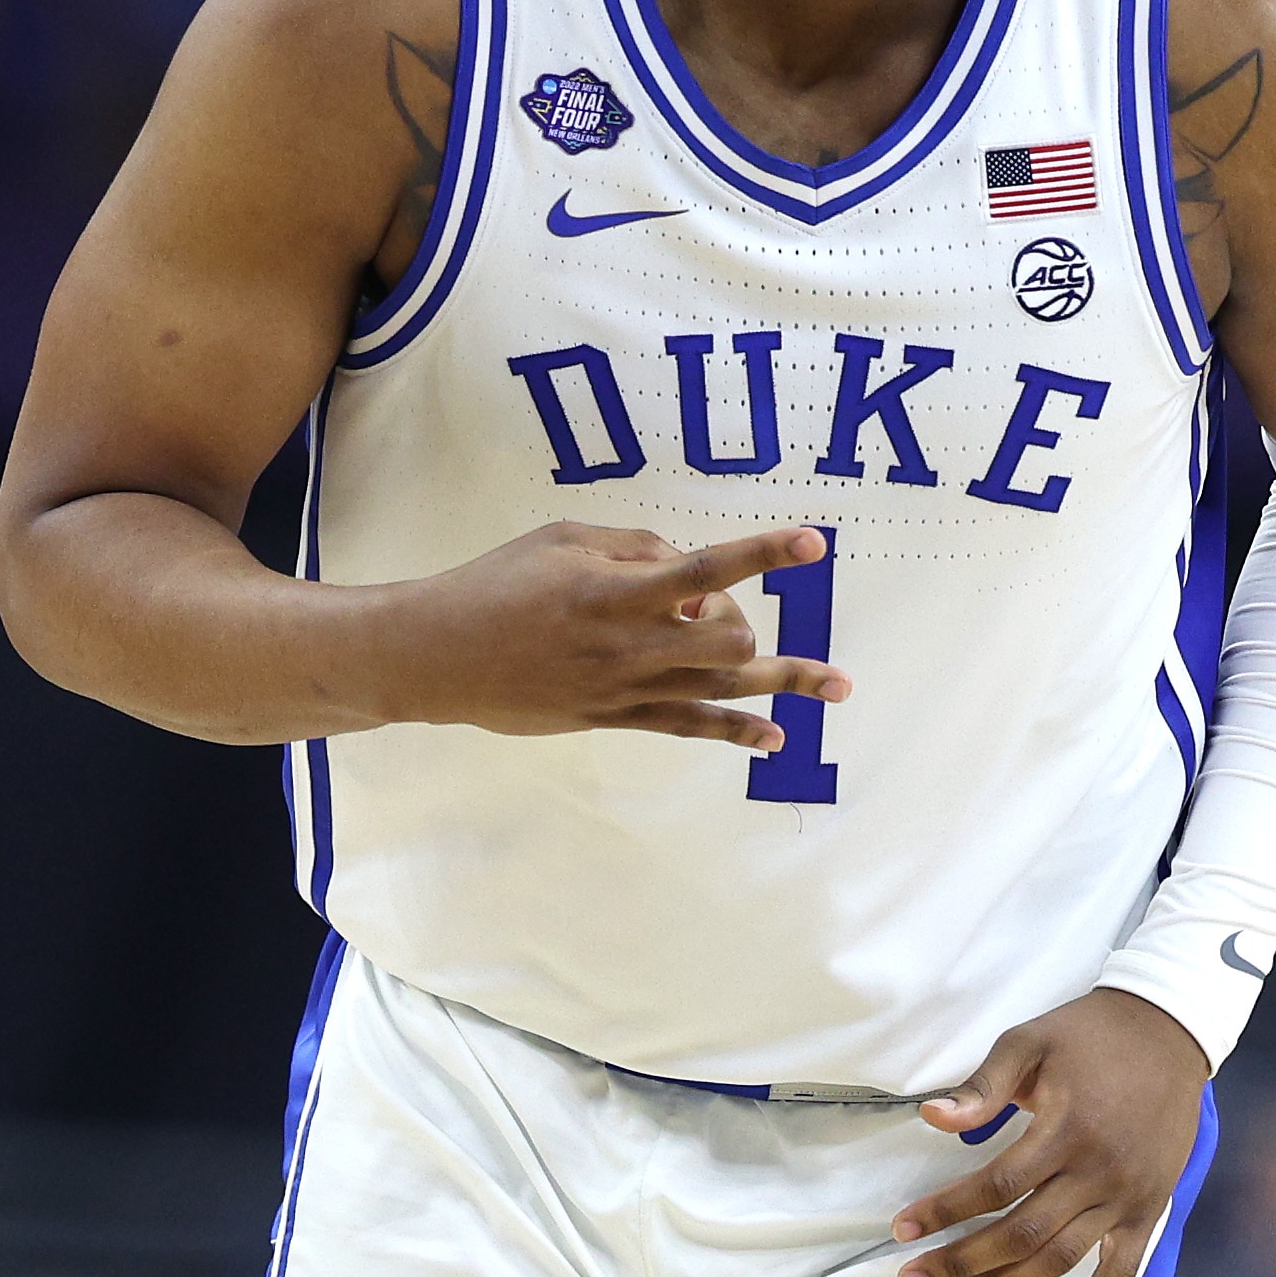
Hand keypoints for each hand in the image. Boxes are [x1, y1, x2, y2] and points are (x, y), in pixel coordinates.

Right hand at [391, 521, 841, 744]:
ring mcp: (623, 688)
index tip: (813, 542)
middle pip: (727, 642)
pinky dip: (734, 731)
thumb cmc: (496, 583)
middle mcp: (628, 644)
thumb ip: (634, 546)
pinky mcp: (611, 718)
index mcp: (615, 590)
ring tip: (839, 685)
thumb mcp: (562, 538)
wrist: (436, 655)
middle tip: (734, 612)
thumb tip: (687, 566)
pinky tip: (774, 737)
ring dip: (785, 683)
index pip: (706, 570)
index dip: (763, 554)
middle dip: (752, 626)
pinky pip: (685, 727)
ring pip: (720, 689)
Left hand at [892, 990, 1208, 1276]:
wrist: (1168, 1029)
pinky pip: (1121, 1271)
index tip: (902, 1228)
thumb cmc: (1089, 1034)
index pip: (995, 1186)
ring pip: (1059, 1258)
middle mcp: (1097, 1170)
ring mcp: (1126, 1195)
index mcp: (1065, 1127)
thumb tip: (931, 1118)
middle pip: (1020, 1233)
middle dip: (961, 1261)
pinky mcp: (1148, 1208)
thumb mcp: (1029, 1042)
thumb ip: (983, 1086)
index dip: (945, 1211)